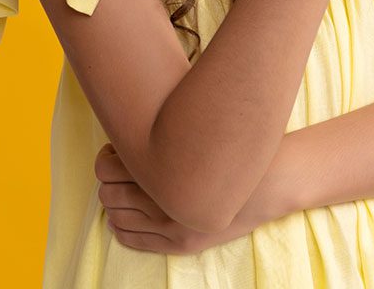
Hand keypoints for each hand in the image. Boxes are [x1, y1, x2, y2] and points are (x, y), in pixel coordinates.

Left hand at [95, 143, 274, 254]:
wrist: (268, 182)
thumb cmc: (230, 148)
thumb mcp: (193, 131)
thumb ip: (163, 133)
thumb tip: (127, 129)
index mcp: (165, 165)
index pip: (108, 166)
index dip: (106, 157)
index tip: (115, 150)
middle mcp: (164, 199)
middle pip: (109, 192)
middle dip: (108, 181)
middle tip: (117, 170)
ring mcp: (172, 225)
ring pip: (117, 218)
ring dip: (113, 204)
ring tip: (121, 192)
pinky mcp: (180, 244)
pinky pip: (134, 241)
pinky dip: (120, 228)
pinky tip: (121, 217)